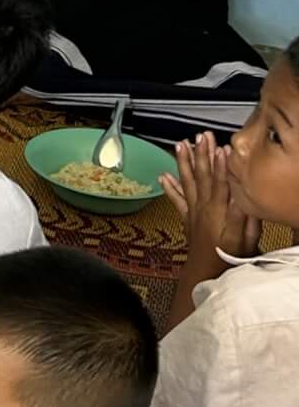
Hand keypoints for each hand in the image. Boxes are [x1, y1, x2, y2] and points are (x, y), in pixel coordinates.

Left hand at [163, 131, 260, 258]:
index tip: (220, 147)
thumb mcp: (244, 236)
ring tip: (180, 145)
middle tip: (200, 136)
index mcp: (218, 209)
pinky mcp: (187, 217)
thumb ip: (242, 215)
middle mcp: (203, 206)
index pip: (221, 181)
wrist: (207, 270)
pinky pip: (176, 199)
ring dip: (184, 162)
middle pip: (203, 175)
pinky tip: (163, 174)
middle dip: (202, 154)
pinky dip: (169, 186)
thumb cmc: (229, 254)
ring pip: (188, 181)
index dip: (221, 163)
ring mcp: (193, 210)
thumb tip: (241, 196)